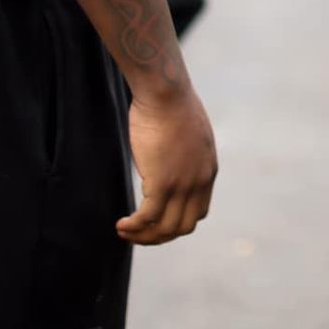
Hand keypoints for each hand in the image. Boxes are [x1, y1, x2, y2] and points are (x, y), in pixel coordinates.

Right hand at [118, 86, 217, 245]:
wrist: (166, 92)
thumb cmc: (171, 104)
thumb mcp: (188, 133)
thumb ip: (185, 153)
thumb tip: (170, 156)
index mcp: (208, 170)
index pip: (198, 212)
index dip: (176, 222)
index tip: (156, 220)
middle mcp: (199, 182)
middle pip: (184, 226)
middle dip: (160, 236)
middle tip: (138, 232)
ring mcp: (182, 184)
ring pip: (166, 228)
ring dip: (144, 236)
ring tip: (125, 231)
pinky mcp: (162, 182)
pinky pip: (148, 218)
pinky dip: (134, 227)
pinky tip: (121, 224)